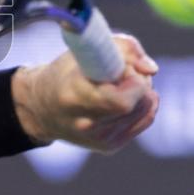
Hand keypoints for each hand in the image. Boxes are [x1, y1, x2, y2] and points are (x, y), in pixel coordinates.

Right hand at [13, 33, 159, 152]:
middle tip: (121, 73)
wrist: (41, 108)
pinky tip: (124, 98)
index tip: (122, 68)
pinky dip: (141, 104)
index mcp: (74, 99)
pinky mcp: (109, 146)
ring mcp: (99, 139)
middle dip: (139, 82)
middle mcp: (86, 125)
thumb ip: (123, 48)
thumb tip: (152, 69)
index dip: (133, 81)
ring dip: (142, 93)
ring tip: (119, 86)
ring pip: (146, 110)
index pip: (122, 101)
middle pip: (139, 104)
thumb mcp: (85, 50)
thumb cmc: (65, 73)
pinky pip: (145, 120)